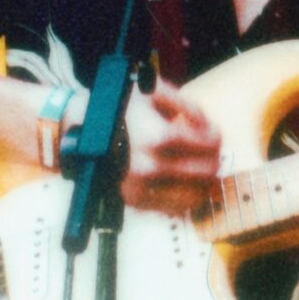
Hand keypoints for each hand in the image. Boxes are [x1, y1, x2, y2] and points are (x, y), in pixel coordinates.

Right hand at [120, 78, 221, 215]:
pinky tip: (184, 182)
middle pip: (207, 171)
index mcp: (158, 137)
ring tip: (200, 168)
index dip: (215, 136)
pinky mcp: (137, 202)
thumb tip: (206, 124)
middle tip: (210, 152)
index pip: (209, 144)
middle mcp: (151, 167)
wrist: (82, 133)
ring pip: (196, 195)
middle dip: (214, 159)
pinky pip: (176, 208)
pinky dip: (187, 196)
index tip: (211, 132)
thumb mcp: (151, 91)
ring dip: (205, 181)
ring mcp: (144, 188)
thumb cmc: (119, 110)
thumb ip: (185, 105)